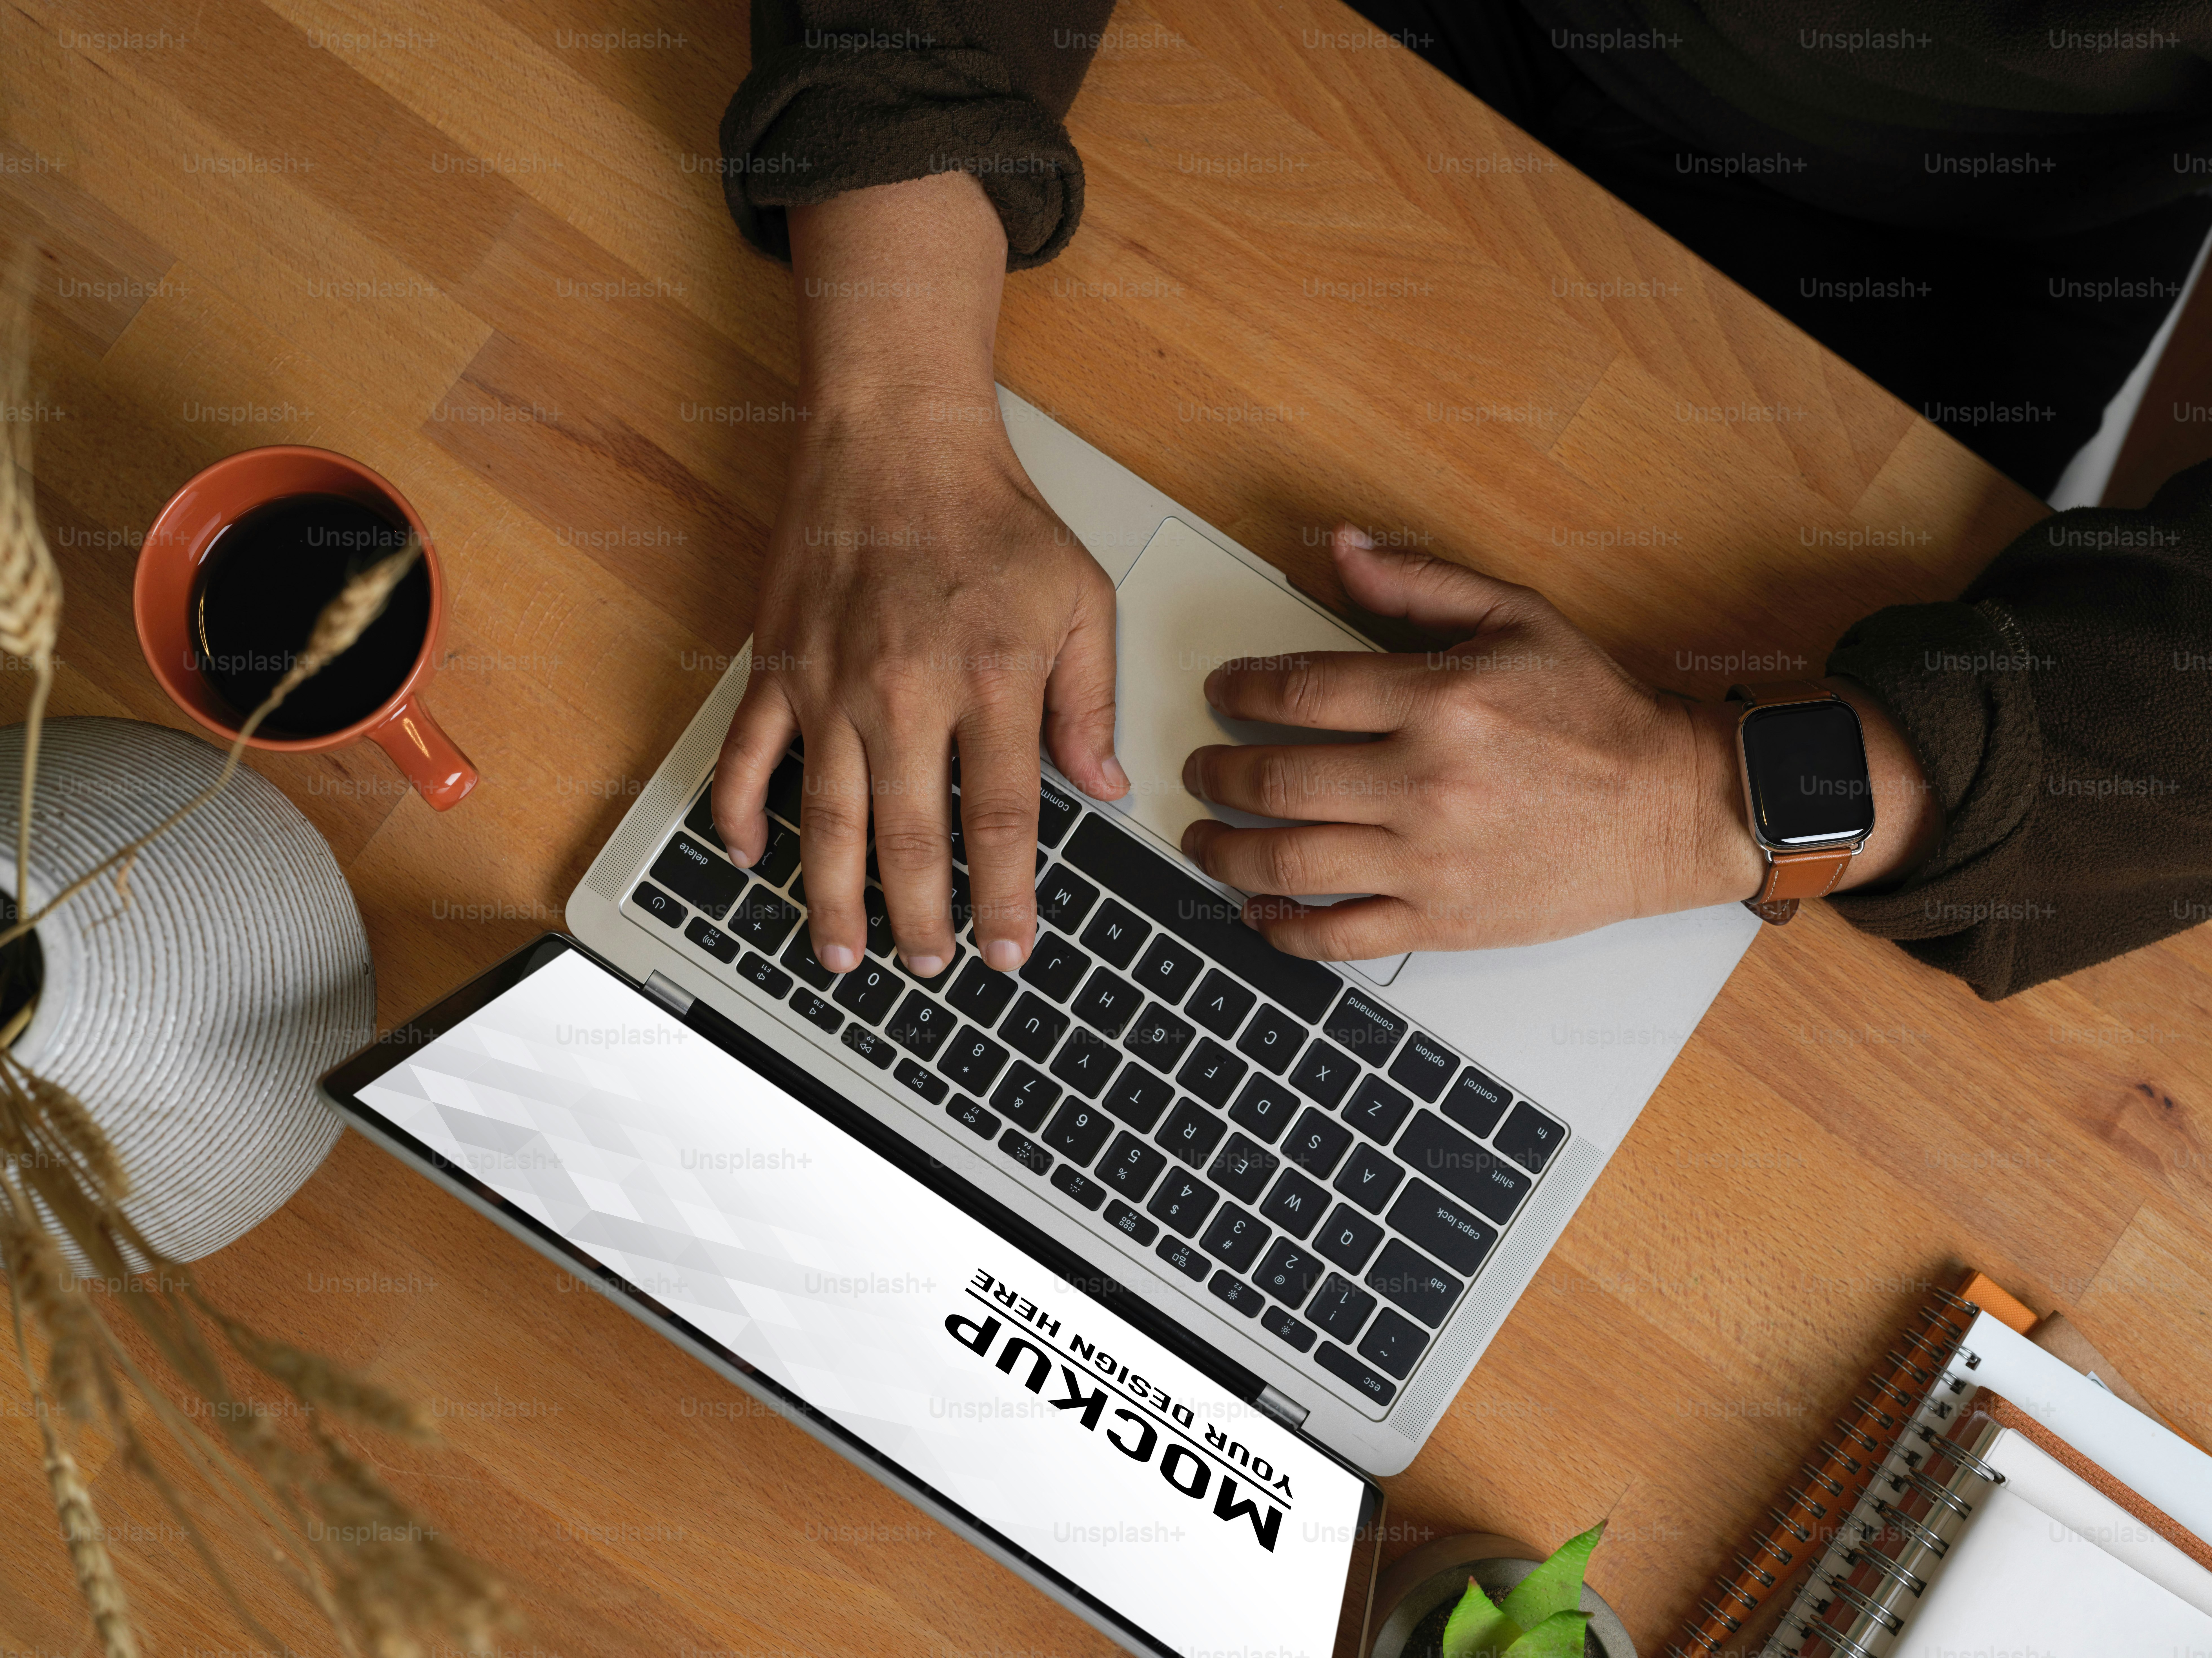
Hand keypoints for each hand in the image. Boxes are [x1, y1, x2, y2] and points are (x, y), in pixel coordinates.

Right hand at [710, 174, 1125, 980]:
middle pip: (910, 839)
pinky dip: (741, 812)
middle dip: (919, 918)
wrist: (898, 435)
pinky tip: (750, 857)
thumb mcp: (1079, 598)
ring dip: (833, 897)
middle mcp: (905, 694)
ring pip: (829, 819)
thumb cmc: (993, 515)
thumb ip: (1091, 700)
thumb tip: (1105, 788)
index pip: (1001, 822)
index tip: (1008, 951)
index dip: (1005, 899)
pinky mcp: (777, 666)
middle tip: (930, 965)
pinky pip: (748, 756)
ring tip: (843, 954)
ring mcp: (830, 685)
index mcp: (990, 682)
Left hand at [1177, 528, 1937, 957]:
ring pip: (1288, 859)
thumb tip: (1340, 549)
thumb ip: (1419, 583)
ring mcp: (1430, 859)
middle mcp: (1427, 783)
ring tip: (1203, 835)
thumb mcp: (1517, 618)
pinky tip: (1255, 908)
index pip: (1300, 690)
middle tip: (1199, 765)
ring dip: (1226, 848)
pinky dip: (1283, 927)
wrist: (1673, 809)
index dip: (1240, 687)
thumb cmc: (1597, 713)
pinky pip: (1339, 934)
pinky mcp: (1444, 918)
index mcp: (1440, 701)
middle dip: (1217, 770)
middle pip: (1276, 778)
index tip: (1220, 690)